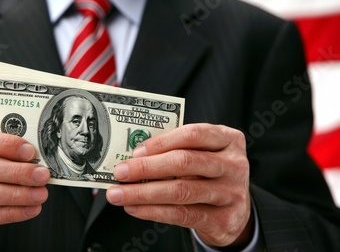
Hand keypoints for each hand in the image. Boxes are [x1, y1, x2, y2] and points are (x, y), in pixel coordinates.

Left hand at [106, 124, 252, 247]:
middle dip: (147, 168)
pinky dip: (153, 211)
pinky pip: (182, 214)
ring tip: (119, 194)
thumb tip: (133, 157)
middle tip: (121, 172)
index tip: (135, 151)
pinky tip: (135, 208)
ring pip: (180, 191)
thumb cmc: (209, 175)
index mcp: (228, 139)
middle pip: (185, 162)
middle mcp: (234, 164)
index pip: (193, 134)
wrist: (235, 211)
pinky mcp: (224, 219)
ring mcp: (231, 193)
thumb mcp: (202, 155)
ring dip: (143, 193)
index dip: (161, 142)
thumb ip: (175, 151)